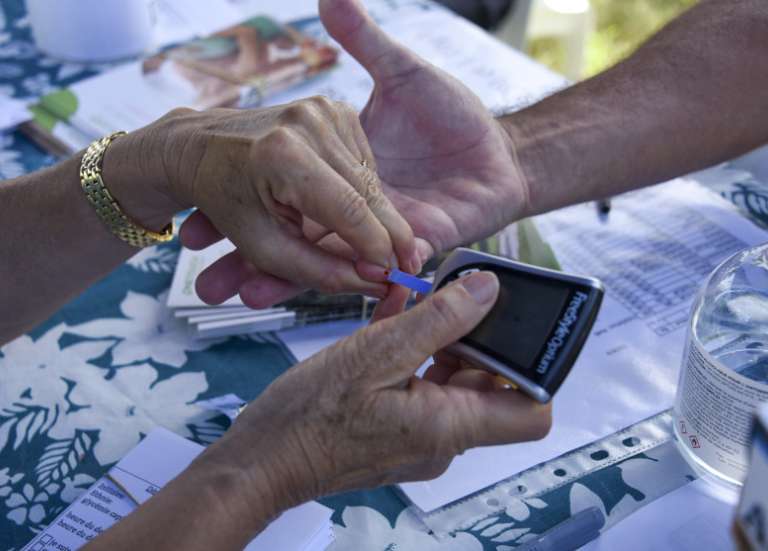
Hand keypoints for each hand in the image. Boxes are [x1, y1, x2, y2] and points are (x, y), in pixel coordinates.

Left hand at [109, 100, 416, 302]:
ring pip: (372, 179)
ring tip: (371, 244)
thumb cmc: (224, 202)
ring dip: (375, 215)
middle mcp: (308, 124)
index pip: (350, 212)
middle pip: (369, 193)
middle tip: (407, 268)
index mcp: (283, 157)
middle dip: (389, 236)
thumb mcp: (264, 248)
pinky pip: (363, 161)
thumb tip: (375, 283)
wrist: (197, 146)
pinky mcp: (332, 107)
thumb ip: (319, 270)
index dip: (378, 249)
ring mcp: (322, 109)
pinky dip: (360, 189)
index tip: (394, 277)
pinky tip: (340, 203)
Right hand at [192, 0, 527, 305]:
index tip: (195, 218)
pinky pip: (371, 267)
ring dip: (276, 278)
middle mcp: (353, 211)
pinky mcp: (411, 244)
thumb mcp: (402, 74)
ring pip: (321, 260)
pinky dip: (336, 282)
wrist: (502, 152)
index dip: (240, 208)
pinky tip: (292, 292)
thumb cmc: (454, 116)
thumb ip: (365, 43)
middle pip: (291, 238)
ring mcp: (380, 232)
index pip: (282, 197)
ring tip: (233, 293)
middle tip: (203, 277)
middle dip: (245, 258)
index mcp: (341, 176)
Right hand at [200, 271, 550, 510]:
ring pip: (455, 382)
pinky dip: (418, 354)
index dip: (535, 367)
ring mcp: (421, 438)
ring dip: (444, 340)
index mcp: (448, 426)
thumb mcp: (374, 354)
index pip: (533, 411)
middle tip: (457, 297)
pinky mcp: (399, 431)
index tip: (514, 324)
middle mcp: (444, 439)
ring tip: (420, 301)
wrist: (264, 460)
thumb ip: (437, 321)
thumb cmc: (309, 417)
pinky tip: (397, 316)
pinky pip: (424, 387)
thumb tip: (488, 291)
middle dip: (481, 339)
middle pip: (493, 387)